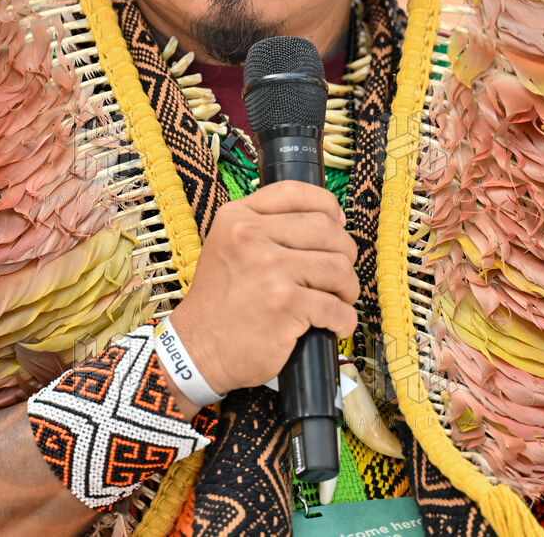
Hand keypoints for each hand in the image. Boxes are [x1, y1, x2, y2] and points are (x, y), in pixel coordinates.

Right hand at [166, 181, 359, 396]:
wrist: (197, 350)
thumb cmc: (220, 303)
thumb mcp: (228, 246)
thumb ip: (266, 227)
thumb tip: (332, 221)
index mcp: (237, 218)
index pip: (295, 193)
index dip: (327, 207)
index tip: (337, 225)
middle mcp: (251, 237)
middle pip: (327, 230)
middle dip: (344, 255)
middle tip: (338, 277)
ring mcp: (269, 270)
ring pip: (338, 267)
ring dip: (347, 288)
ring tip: (337, 300)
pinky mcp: (285, 304)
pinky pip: (336, 307)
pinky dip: (343, 320)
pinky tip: (334, 325)